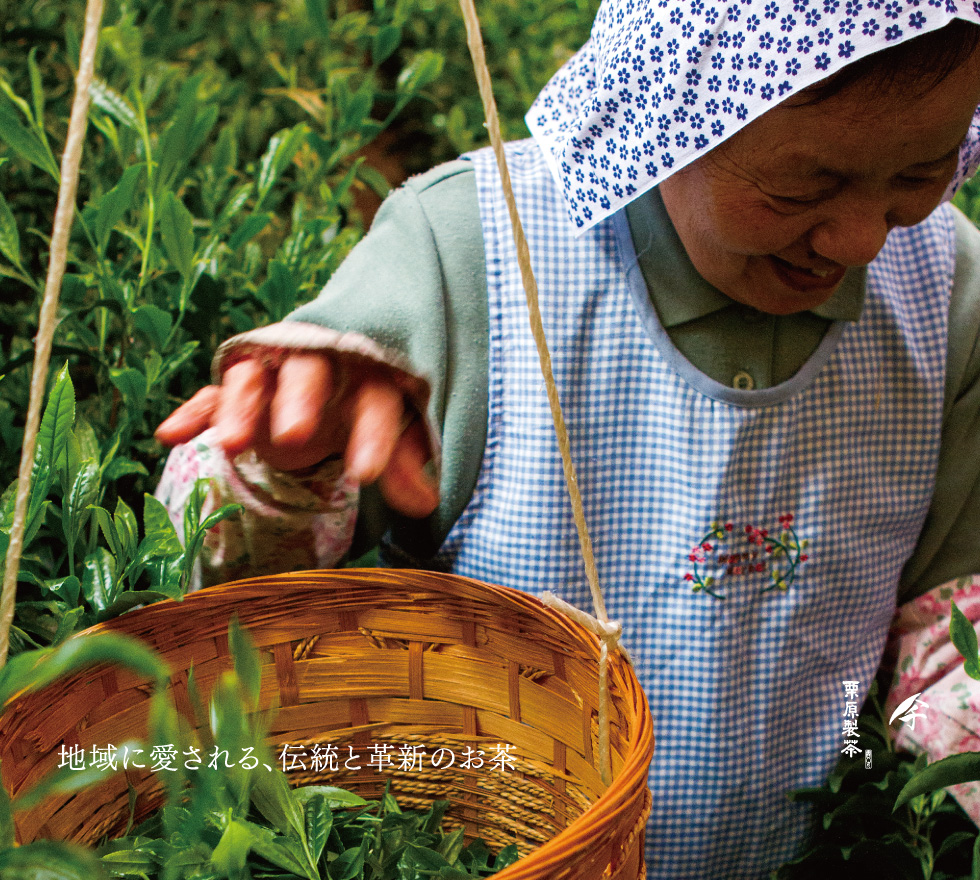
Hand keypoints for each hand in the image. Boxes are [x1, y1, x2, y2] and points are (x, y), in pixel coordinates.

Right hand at [155, 352, 438, 517]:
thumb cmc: (365, 413)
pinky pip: (212, 393)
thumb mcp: (394, 435)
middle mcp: (321, 367)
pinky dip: (193, 411)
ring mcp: (274, 374)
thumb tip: (426, 503)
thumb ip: (405, 463)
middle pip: (310, 373)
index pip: (375, 400)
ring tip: (230, 445)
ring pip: (254, 379)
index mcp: (368, 375)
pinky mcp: (240, 386)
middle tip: (294, 438)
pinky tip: (171, 435)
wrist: (331, 385)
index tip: (366, 473)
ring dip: (240, 407)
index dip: (373, 435)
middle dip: (301, 401)